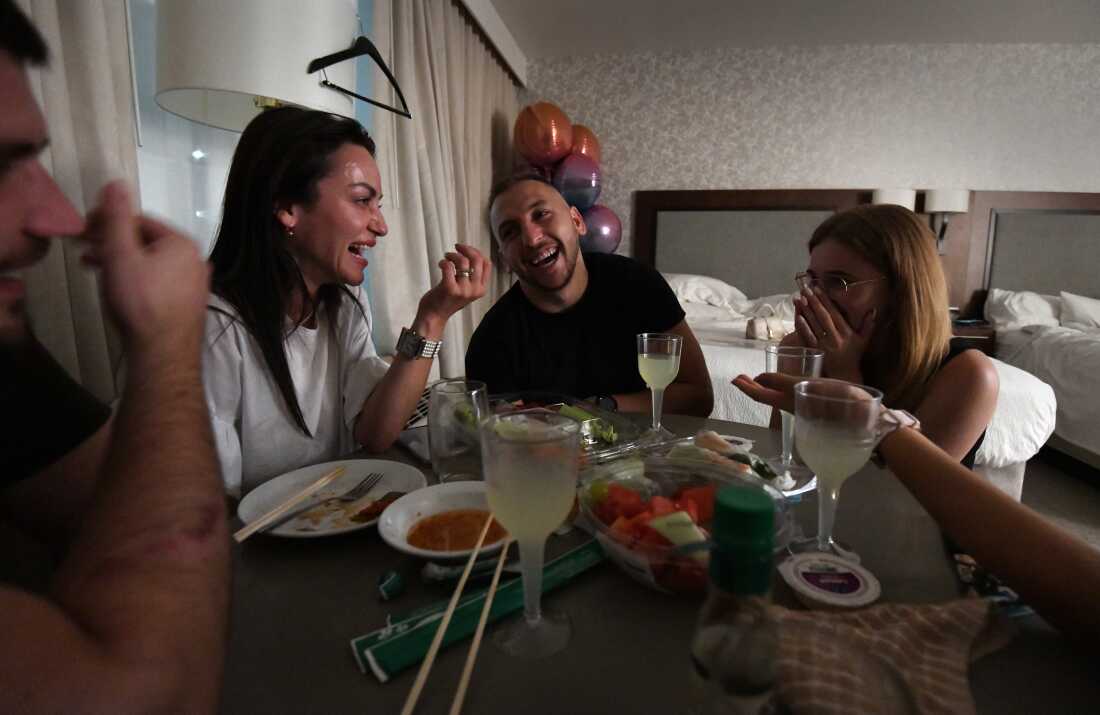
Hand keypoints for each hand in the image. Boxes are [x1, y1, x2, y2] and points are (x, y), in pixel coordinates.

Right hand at [81, 182, 209, 352]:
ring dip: (122, 261)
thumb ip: (116, 218)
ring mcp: (195, 284)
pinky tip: (120, 289)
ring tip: (94, 268)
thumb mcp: (120, 255)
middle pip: (146, 242)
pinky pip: (160, 282)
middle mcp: (196, 260)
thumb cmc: (140, 302)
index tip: (83, 230)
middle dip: (112, 243)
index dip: (108, 222)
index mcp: (182, 243)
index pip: (139, 220)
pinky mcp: (189, 305)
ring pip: (152, 263)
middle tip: (84, 250)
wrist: (164, 354)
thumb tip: (117, 183)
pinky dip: (137, 279)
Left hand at [416, 244, 489, 331]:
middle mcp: (475, 290)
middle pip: (476, 260)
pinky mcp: (449, 288)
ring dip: (452, 255)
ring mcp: (463, 290)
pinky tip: (441, 263)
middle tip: (456, 247)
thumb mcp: (467, 290)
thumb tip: (470, 254)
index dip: (477, 252)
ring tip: (446, 257)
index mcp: (481, 289)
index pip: (487, 264)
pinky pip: (448, 266)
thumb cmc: (447, 301)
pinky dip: (444, 261)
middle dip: (465, 249)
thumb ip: (471, 277)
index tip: (467, 250)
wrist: (434, 317)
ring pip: (463, 261)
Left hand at [733, 373, 872, 415]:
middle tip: (740, 377)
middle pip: (766, 397)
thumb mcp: (807, 386)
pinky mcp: (815, 407)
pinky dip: (780, 389)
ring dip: (765, 388)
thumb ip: (782, 382)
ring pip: (777, 398)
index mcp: (787, 403)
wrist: (866, 419)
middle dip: (753, 387)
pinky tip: (783, 386)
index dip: (746, 388)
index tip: (734, 379)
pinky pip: (790, 398)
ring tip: (757, 379)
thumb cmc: (836, 400)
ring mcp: (803, 408)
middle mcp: (792, 407)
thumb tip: (758, 379)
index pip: (760, 396)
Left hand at [793, 286, 874, 380]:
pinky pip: (808, 337)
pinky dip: (802, 327)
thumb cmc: (854, 356)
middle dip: (814, 301)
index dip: (825, 300)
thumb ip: (868, 325)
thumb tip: (873, 310)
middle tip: (805, 289)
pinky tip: (797, 317)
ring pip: (814, 325)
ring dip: (805, 311)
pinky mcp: (816, 352)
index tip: (817, 288)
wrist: (845, 375)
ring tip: (797, 298)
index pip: (834, 313)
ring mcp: (824, 345)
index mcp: (846, 333)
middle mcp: (835, 338)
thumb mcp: (864, 340)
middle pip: (823, 316)